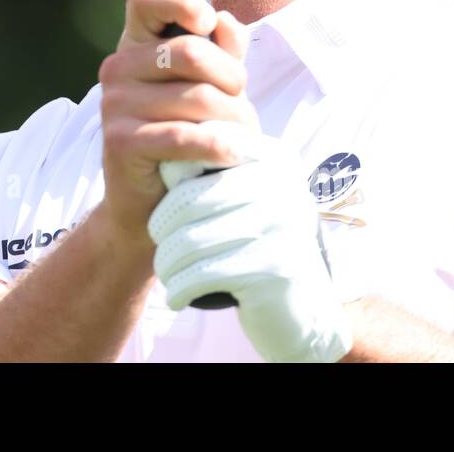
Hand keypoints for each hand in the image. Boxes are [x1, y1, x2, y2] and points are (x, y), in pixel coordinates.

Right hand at [97, 0, 252, 242]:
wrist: (151, 202)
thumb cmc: (186, 137)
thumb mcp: (209, 87)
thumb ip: (220, 52)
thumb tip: (225, 22)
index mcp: (135, 44)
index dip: (180, 1)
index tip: (207, 23)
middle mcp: (117, 68)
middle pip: (190, 52)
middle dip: (232, 80)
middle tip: (242, 105)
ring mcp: (114, 104)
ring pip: (197, 98)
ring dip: (233, 120)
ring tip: (242, 137)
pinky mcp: (120, 141)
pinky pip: (183, 135)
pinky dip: (219, 146)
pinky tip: (233, 154)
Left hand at [148, 123, 353, 362]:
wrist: (297, 305)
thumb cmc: (256, 242)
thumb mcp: (245, 197)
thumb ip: (213, 169)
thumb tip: (164, 158)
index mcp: (277, 160)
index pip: (209, 148)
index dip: (177, 171)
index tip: (168, 198)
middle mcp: (285, 187)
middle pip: (193, 198)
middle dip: (163, 221)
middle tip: (155, 236)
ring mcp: (282, 228)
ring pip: (193, 239)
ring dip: (168, 259)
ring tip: (164, 267)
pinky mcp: (273, 269)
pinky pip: (204, 273)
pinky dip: (180, 286)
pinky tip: (175, 294)